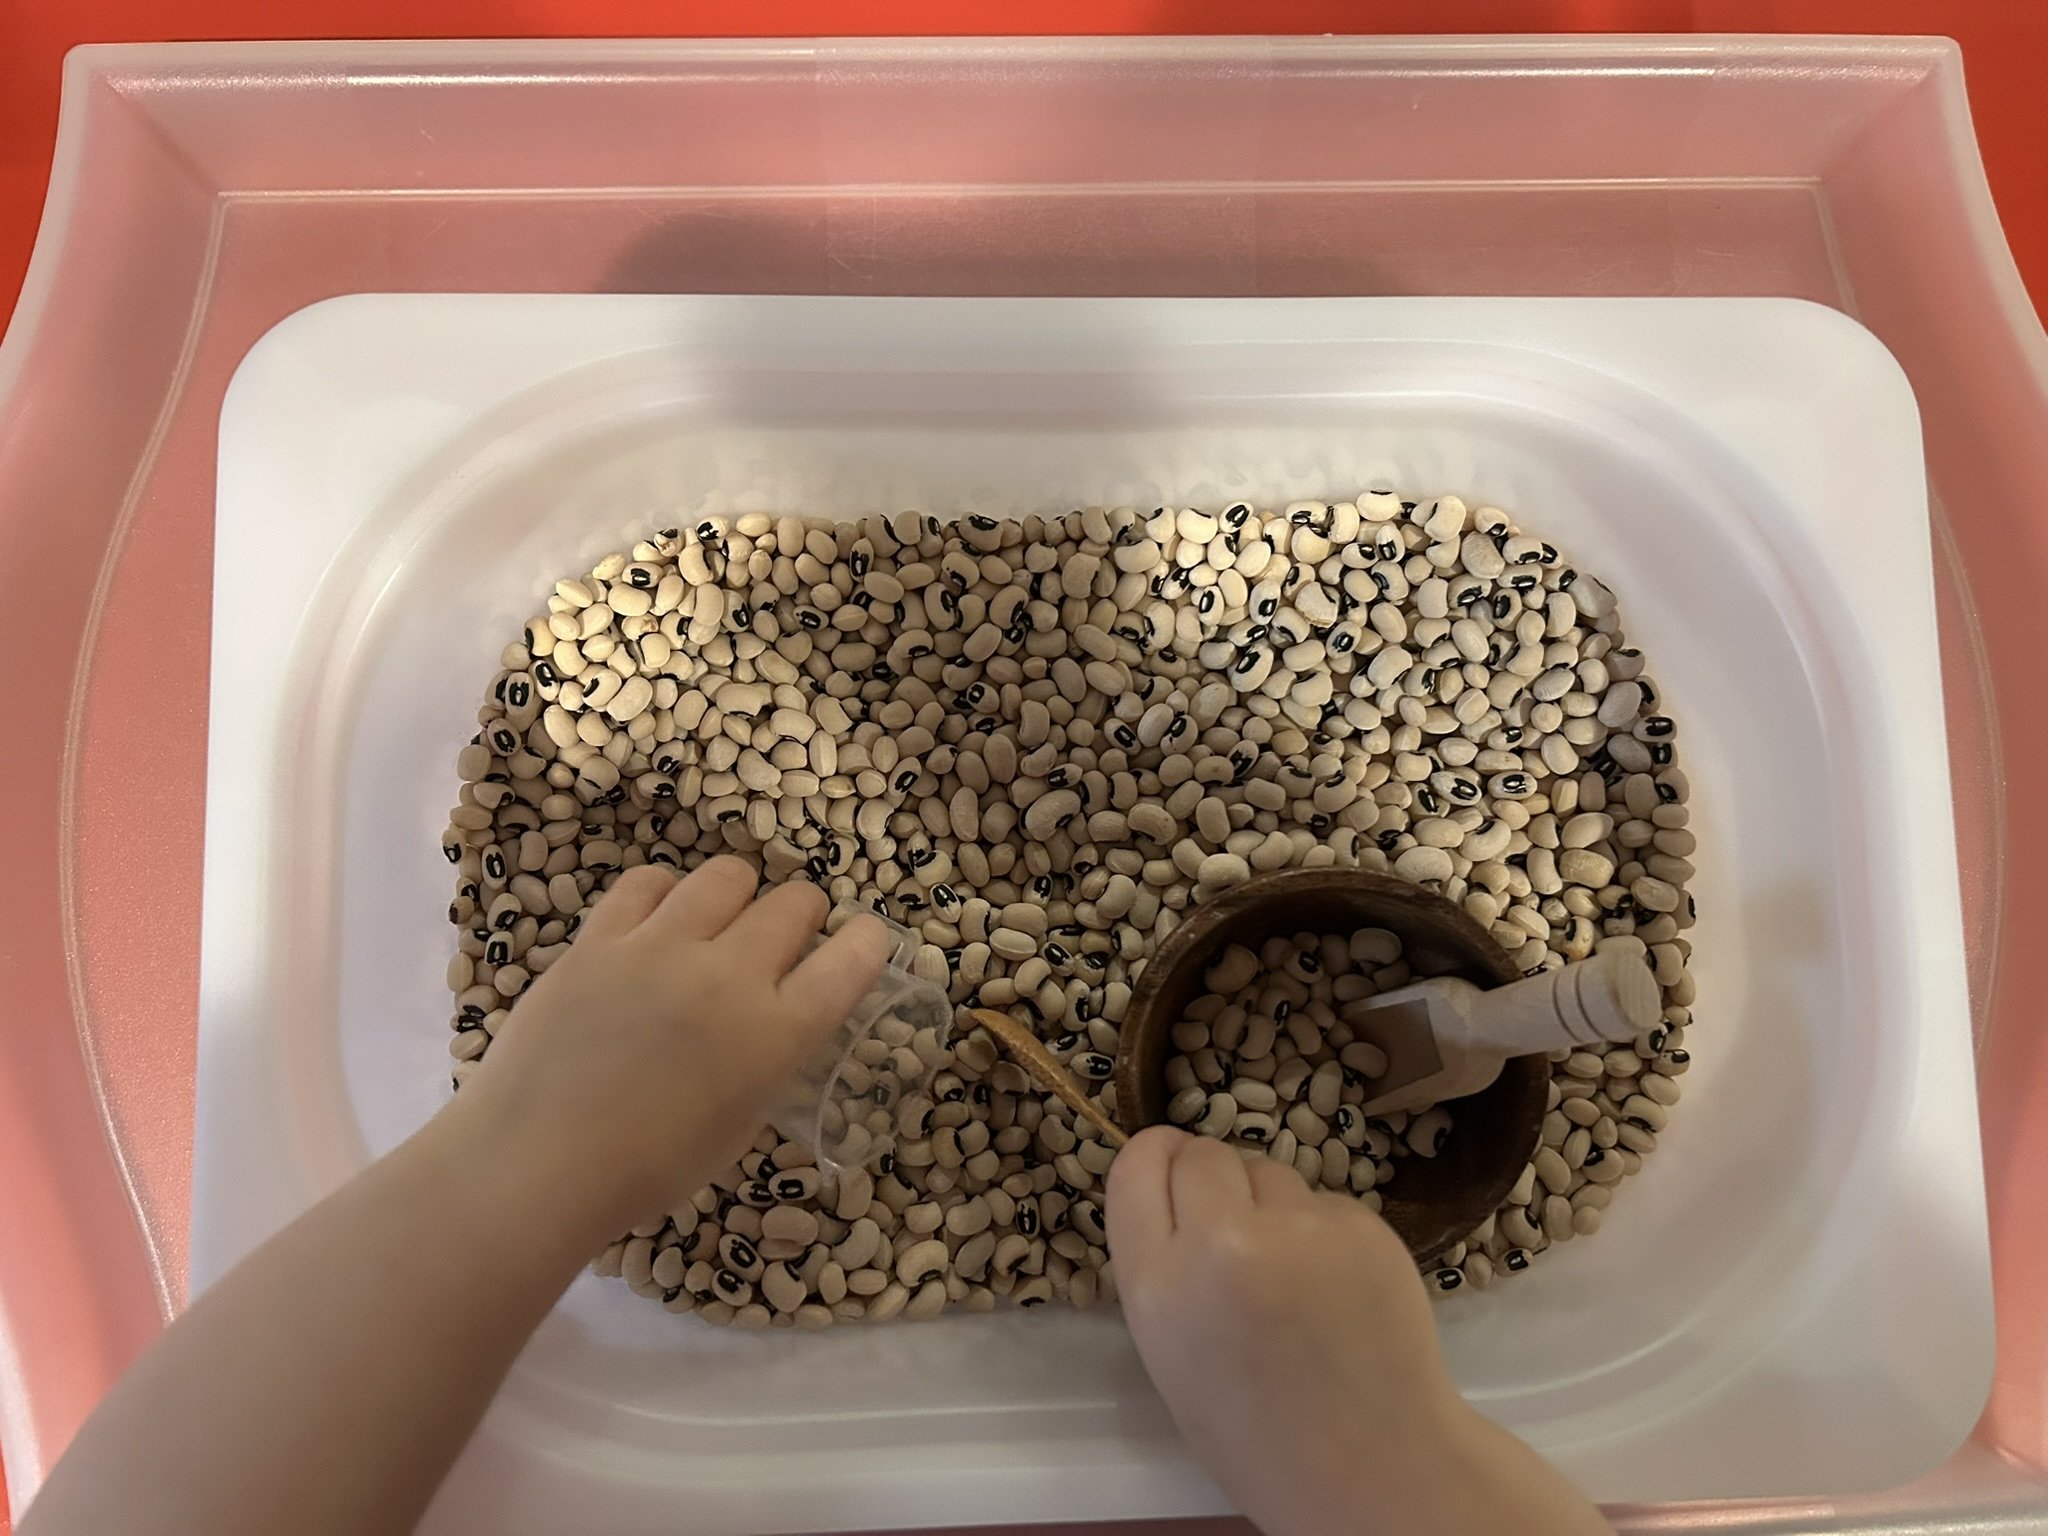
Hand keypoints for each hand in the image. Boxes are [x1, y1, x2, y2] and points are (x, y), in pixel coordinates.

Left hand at [449, 857, 889, 1242]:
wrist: (536, 1165)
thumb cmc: (645, 1170)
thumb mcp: (739, 1124)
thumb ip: (767, 1060)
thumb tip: (772, 1021)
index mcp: (775, 1034)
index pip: (854, 958)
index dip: (867, 943)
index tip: (858, 946)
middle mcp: (728, 977)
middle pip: (796, 903)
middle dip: (802, 918)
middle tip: (781, 945)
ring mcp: (660, 949)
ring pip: (727, 876)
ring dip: (738, 897)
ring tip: (717, 927)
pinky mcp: (599, 938)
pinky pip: (647, 882)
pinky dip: (664, 896)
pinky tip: (656, 924)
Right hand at [1106, 1126, 1609, 1535]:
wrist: (1370, 1468)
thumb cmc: (1254, 1430)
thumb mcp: (1169, 1353)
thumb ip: (1163, 1264)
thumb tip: (1174, 1182)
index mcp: (1159, 1285)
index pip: (1137, 1166)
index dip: (1155, 1156)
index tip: (1169, 1163)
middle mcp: (1223, 1241)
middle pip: (1203, 1154)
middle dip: (1214, 1180)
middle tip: (1236, 1232)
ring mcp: (1300, 1229)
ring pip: (1269, 1172)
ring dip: (1271, 1203)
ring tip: (1292, 1275)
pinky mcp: (1363, 1225)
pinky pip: (1324, 1200)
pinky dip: (1324, 1229)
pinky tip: (1337, 1285)